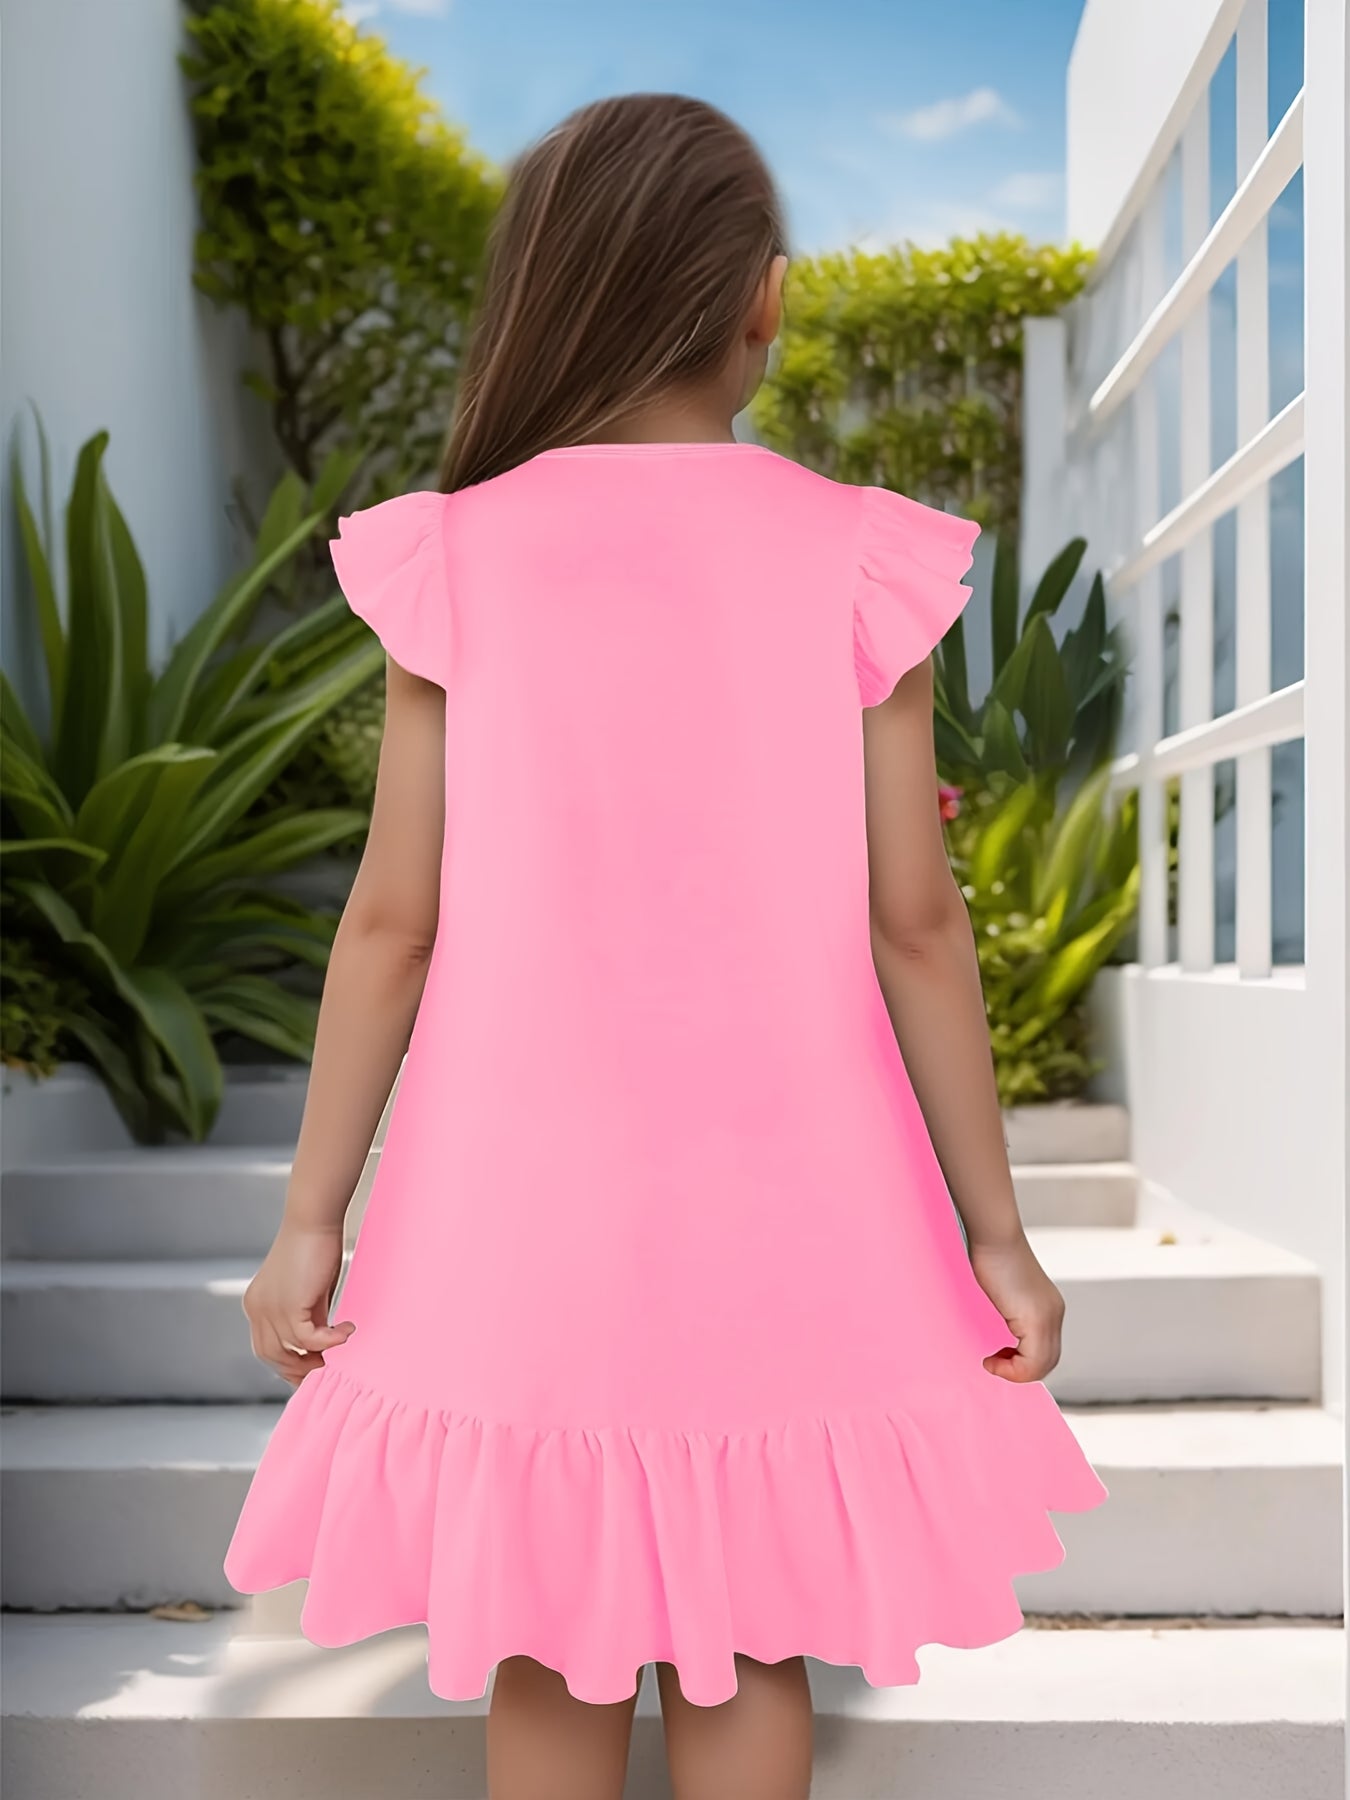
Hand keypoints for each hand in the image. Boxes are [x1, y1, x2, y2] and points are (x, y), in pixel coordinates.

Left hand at [242, 1221, 354, 1386]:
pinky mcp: (288, 1305)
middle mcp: (255, 1308)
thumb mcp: (308, 1291)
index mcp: (256, 1304)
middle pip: (270, 1356)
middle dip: (298, 1367)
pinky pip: (307, 1339)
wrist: (314, 1218)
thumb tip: (321, 1343)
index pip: (265, 1347)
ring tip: (343, 1345)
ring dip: (317, 1356)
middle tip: (328, 1367)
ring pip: (288, 1352)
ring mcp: (268, 1308)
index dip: (287, 1363)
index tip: (313, 1366)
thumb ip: (309, 1316)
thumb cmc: (315, 1246)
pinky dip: (329, 1341)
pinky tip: (348, 1330)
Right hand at [969, 1234, 1064, 1382]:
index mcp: (1048, 1310)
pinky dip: (1013, 1369)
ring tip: (993, 1362)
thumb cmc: (991, 1256)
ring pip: (1042, 1366)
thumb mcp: (1004, 1294)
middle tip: (994, 1363)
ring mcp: (1048, 1317)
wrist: (996, 1237)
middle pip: (1046, 1363)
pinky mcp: (1036, 1318)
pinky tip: (994, 1359)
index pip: (1045, 1353)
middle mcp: (1054, 1315)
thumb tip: (997, 1339)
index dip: (1021, 1365)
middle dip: (1019, 1372)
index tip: (997, 1357)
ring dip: (1015, 1372)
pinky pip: (1033, 1361)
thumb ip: (1008, 1316)